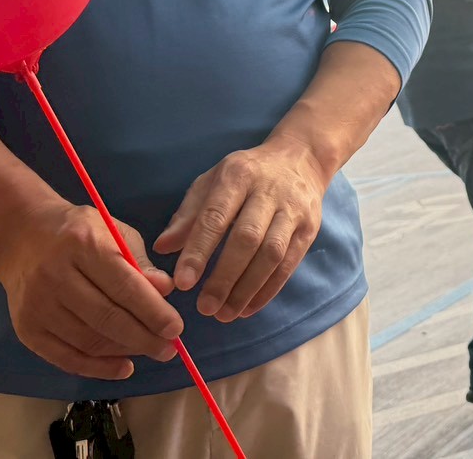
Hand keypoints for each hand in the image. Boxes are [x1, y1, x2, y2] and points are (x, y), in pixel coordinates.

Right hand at [0, 203, 181, 380]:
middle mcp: (56, 276)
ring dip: (124, 351)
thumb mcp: (113, 233)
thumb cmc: (78, 233)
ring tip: (150, 351)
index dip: (153, 311)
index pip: (124, 286)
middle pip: (106, 318)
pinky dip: (97, 368)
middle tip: (168, 349)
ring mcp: (38, 305)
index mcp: (83, 244)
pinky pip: (66, 358)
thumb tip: (166, 290)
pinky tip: (122, 367)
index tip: (176, 328)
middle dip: (143, 338)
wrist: (22, 237)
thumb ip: (140, 262)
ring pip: (88, 340)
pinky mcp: (27, 329)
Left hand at [155, 137, 327, 320]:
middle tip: (205, 308)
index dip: (199, 250)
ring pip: (272, 254)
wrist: (300, 159)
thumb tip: (163, 247)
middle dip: (225, 277)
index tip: (183, 283)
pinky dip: (268, 290)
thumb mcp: (212, 181)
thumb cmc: (246, 174)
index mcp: (238, 175)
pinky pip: (289, 264)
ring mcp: (293, 210)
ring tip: (224, 314)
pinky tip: (248, 308)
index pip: (216, 216)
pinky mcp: (309, 228)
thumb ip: (188, 215)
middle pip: (248, 238)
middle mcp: (268, 191)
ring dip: (247, 289)